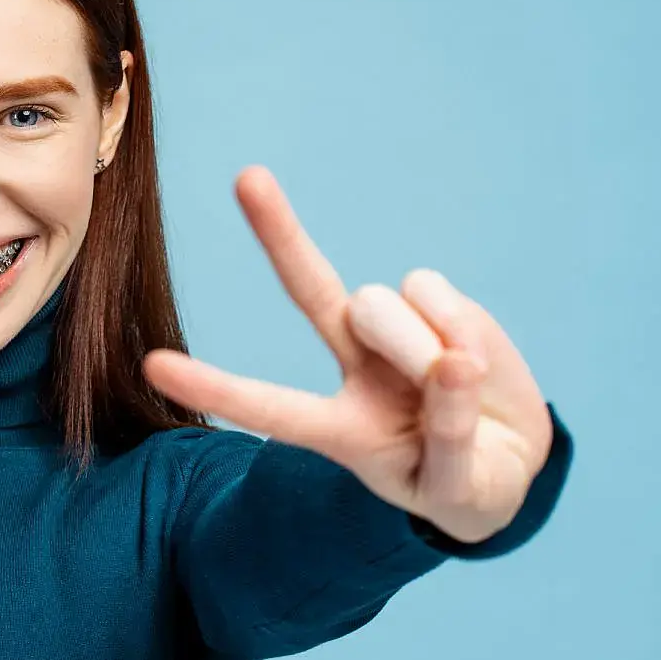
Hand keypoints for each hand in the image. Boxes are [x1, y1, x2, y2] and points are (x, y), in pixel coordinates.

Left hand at [143, 166, 553, 544]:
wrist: (508, 458)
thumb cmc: (462, 476)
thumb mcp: (455, 482)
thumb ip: (451, 432)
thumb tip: (455, 360)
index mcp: (337, 428)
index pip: (267, 407)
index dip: (212, 389)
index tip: (152, 364)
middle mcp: (354, 367)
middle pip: (312, 293)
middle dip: (279, 233)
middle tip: (248, 177)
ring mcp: (390, 331)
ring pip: (384, 304)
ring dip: (428, 347)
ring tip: (461, 385)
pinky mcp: (433, 301)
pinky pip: (434, 288)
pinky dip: (462, 323)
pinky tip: (473, 356)